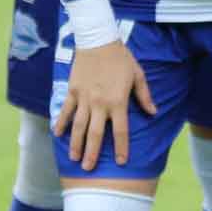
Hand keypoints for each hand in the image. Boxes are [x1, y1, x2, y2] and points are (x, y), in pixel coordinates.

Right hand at [55, 39, 156, 169]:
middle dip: (92, 153)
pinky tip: (57, 134)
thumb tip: (154, 112)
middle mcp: (99, 103)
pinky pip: (65, 110)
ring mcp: (84, 98)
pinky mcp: (72, 91)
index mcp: (118, 101)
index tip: (122, 162)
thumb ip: (144, 96)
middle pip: (95, 134)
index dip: (122, 148)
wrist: (98, 40)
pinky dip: (61, 122)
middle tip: (88, 169)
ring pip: (78, 126)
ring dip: (75, 144)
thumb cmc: (121, 58)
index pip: (121, 131)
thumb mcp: (138, 75)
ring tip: (74, 158)